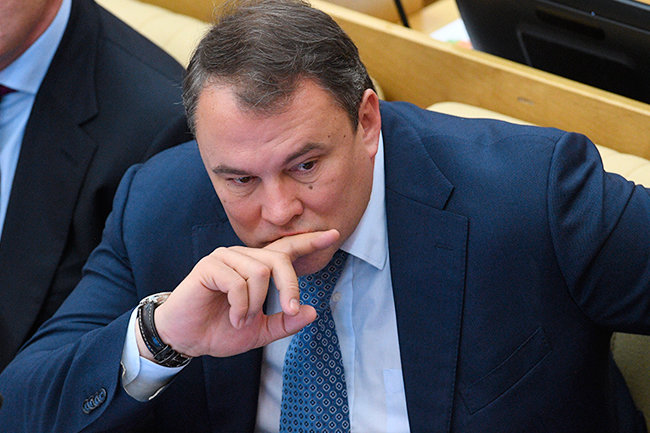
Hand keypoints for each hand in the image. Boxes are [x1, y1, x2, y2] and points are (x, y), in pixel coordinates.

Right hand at [137, 229, 339, 359]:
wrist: (187, 338)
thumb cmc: (220, 330)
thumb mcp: (260, 331)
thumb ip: (285, 322)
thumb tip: (312, 311)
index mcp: (257, 267)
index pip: (287, 250)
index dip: (310, 242)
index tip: (334, 235)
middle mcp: (244, 256)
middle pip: (279, 259)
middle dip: (290, 286)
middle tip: (289, 310)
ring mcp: (226, 257)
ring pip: (260, 271)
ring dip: (256, 304)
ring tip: (243, 319)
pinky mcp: (210, 265)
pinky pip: (239, 281)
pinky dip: (241, 305)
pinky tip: (233, 316)